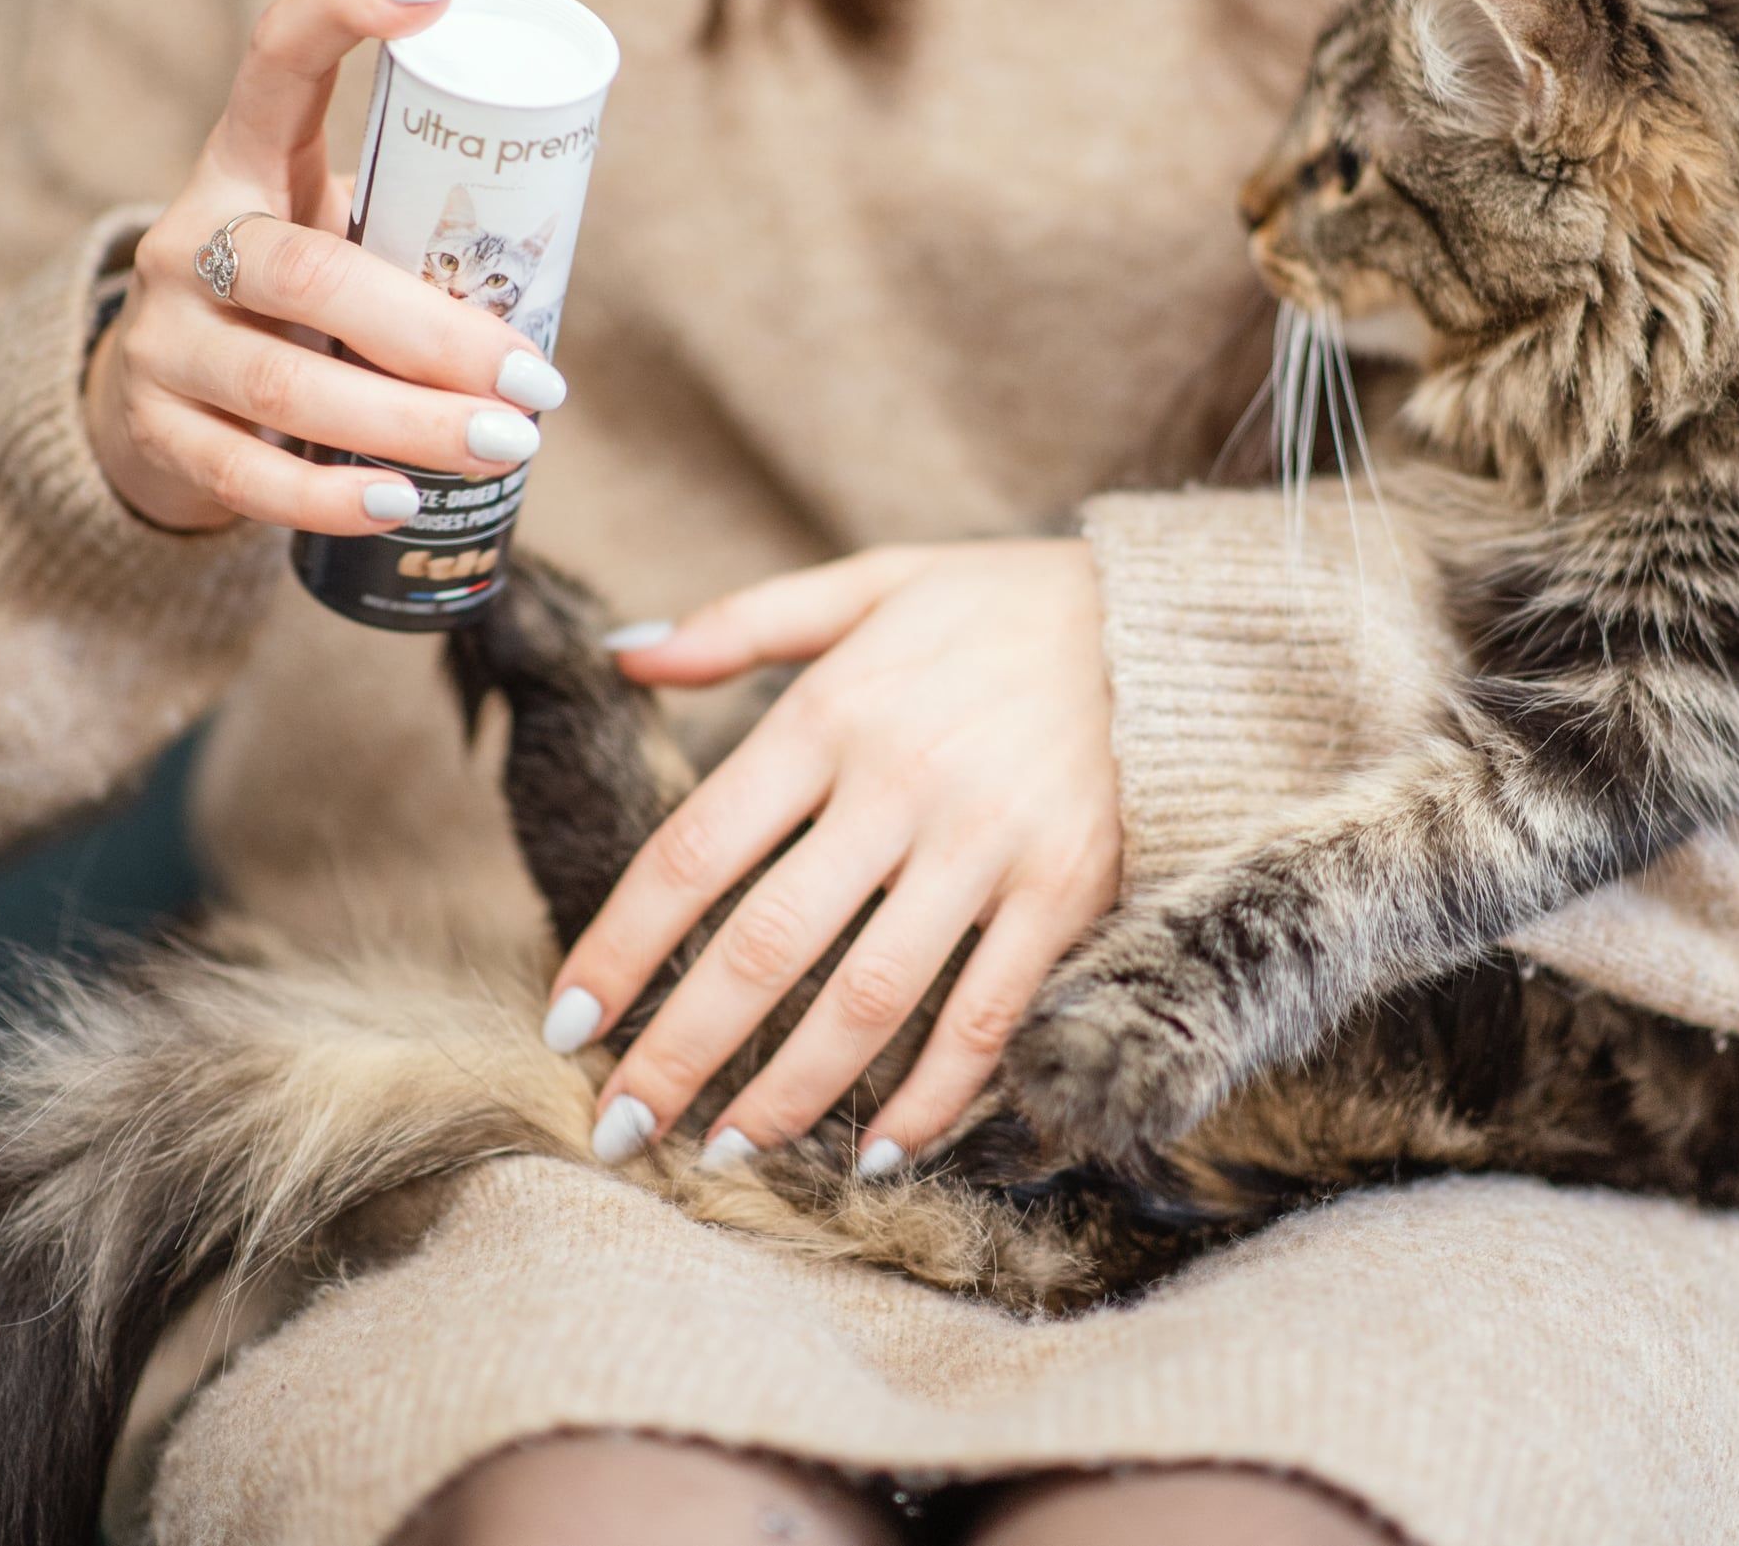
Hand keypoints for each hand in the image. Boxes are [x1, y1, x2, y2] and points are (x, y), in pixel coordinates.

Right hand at [83, 0, 566, 533]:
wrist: (172, 401)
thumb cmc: (303, 310)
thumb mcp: (342, 244)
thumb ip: (418, 246)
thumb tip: (561, 276)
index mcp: (247, 165)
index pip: (276, 62)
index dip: (342, 14)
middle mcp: (192, 240)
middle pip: (312, 277)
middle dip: (438, 337)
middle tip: (538, 386)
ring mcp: (164, 338)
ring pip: (287, 384)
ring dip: (410, 424)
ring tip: (506, 446)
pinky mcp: (160, 431)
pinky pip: (248, 472)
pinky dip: (332, 496)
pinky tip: (401, 502)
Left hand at [549, 541, 1123, 1170]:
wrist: (1169, 620)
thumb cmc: (1002, 605)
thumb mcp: (872, 584)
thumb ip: (744, 622)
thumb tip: (624, 656)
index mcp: (835, 713)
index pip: (696, 850)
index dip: (622, 945)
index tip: (570, 1021)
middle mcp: (902, 784)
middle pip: (764, 944)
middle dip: (679, 1052)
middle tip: (619, 1129)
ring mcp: (990, 845)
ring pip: (868, 999)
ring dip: (788, 1094)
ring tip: (726, 1155)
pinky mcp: (1067, 891)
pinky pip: (987, 1015)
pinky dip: (933, 1096)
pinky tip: (879, 1151)